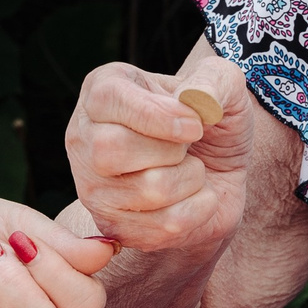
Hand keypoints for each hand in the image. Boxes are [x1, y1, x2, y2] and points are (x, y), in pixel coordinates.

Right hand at [64, 52, 251, 254]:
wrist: (218, 174)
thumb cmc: (210, 122)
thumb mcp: (223, 84)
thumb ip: (214, 79)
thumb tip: (195, 100)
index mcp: (102, 92)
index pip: (108, 99)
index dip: (157, 115)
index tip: (195, 125)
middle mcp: (84, 138)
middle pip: (111, 149)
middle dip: (171, 150)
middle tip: (188, 146)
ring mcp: (93, 188)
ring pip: (147, 190)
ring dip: (191, 178)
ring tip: (192, 169)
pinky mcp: (114, 227)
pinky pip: (163, 226)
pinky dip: (197, 209)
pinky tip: (192, 196)